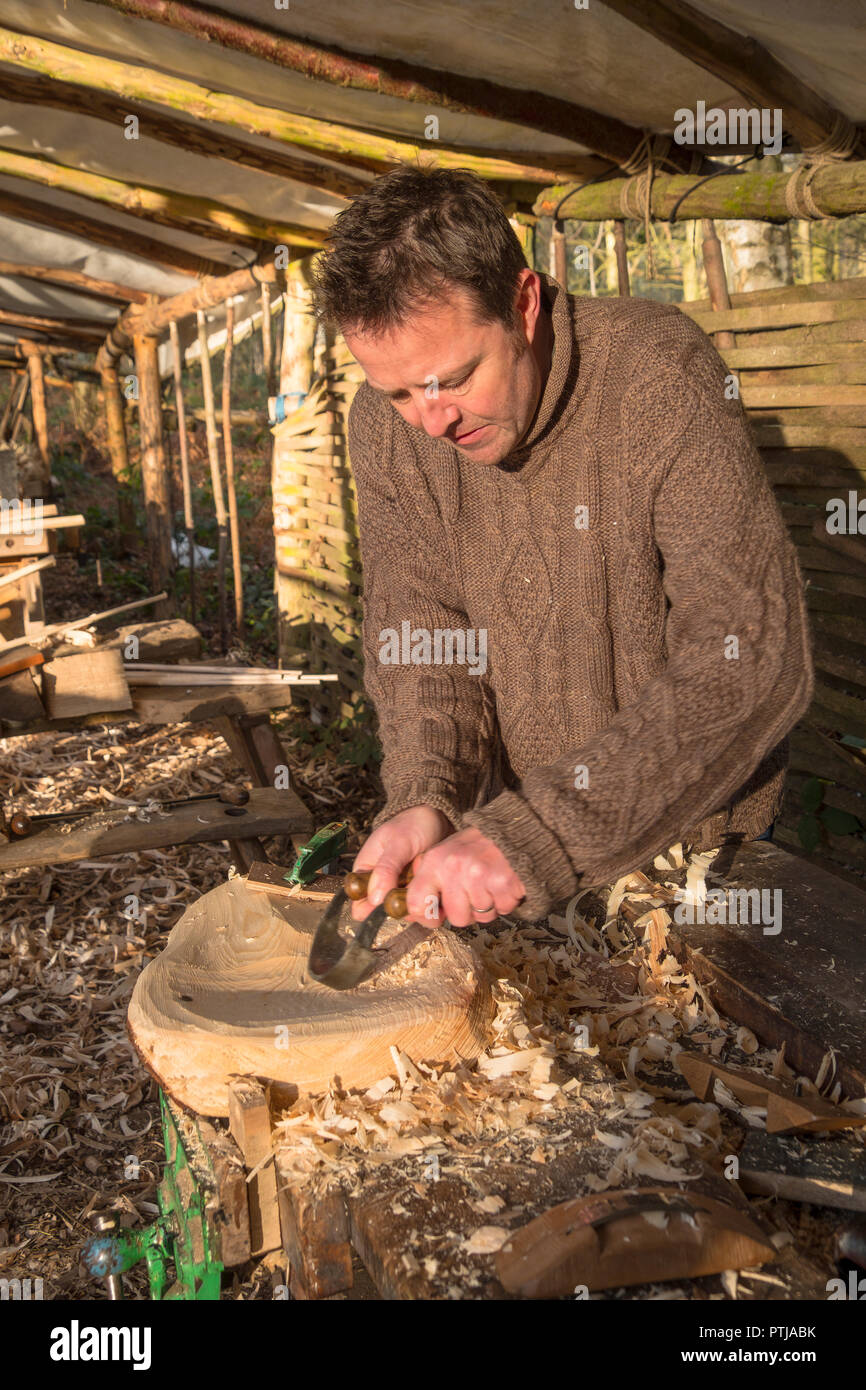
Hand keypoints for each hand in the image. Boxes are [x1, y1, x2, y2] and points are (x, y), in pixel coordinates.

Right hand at [349, 804, 452, 921]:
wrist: (438, 818)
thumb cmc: (413, 824)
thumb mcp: (398, 843)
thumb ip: (386, 869)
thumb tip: (374, 899)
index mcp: (367, 871)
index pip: (359, 900)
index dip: (370, 910)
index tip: (388, 905)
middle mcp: (382, 883)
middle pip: (384, 910)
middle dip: (400, 905)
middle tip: (414, 888)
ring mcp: (402, 889)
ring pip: (405, 910)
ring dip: (417, 900)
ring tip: (425, 879)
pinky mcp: (420, 891)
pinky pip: (422, 905)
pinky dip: (430, 899)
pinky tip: (435, 885)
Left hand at [403, 825, 524, 928]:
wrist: (512, 830)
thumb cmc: (477, 846)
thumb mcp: (444, 853)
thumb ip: (428, 879)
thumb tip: (413, 913)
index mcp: (434, 861)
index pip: (416, 903)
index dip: (428, 917)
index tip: (439, 915)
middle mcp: (453, 867)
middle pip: (456, 918)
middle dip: (469, 912)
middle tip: (475, 892)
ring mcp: (478, 874)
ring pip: (481, 916)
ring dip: (489, 906)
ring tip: (490, 885)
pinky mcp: (502, 881)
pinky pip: (503, 909)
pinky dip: (507, 902)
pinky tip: (503, 885)